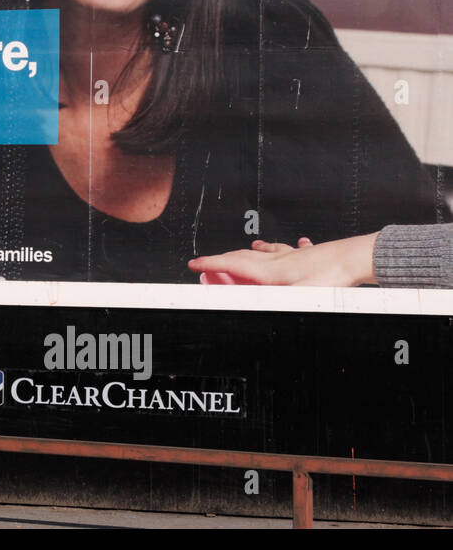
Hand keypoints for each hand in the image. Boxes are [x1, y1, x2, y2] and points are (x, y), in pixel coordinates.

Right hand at [188, 234, 378, 286]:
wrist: (355, 259)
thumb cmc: (331, 277)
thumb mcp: (297, 296)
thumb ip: (271, 300)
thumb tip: (248, 305)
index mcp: (270, 271)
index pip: (232, 265)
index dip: (210, 265)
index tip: (194, 265)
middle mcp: (278, 260)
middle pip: (243, 257)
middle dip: (223, 259)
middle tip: (210, 264)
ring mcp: (295, 256)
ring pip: (268, 251)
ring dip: (253, 250)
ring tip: (249, 246)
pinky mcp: (311, 256)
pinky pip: (295, 249)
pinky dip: (288, 248)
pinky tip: (297, 244)